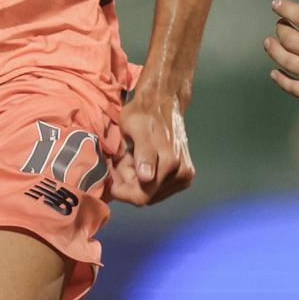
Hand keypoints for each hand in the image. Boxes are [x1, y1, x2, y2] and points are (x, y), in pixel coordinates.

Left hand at [108, 84, 195, 205]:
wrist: (163, 102)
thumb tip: (147, 178)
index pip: (141, 197)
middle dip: (129, 183)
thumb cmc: (143, 114)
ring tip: (131, 159)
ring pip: (151, 193)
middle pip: (146, 196)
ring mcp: (185, 176)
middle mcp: (181, 172)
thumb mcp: (135, 128)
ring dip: (137, 181)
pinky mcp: (186, 176)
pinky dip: (147, 179)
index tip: (112, 176)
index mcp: (169, 162)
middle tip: (121, 161)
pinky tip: (141, 162)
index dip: (122, 191)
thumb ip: (143, 154)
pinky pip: (159, 189)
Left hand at [265, 0, 298, 116]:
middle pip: (290, 40)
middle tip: (279, 26)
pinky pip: (294, 88)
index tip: (276, 4)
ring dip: (275, 51)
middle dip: (281, 29)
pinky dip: (281, 79)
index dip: (286, 9)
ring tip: (269, 43)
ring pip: (287, 63)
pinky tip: (275, 72)